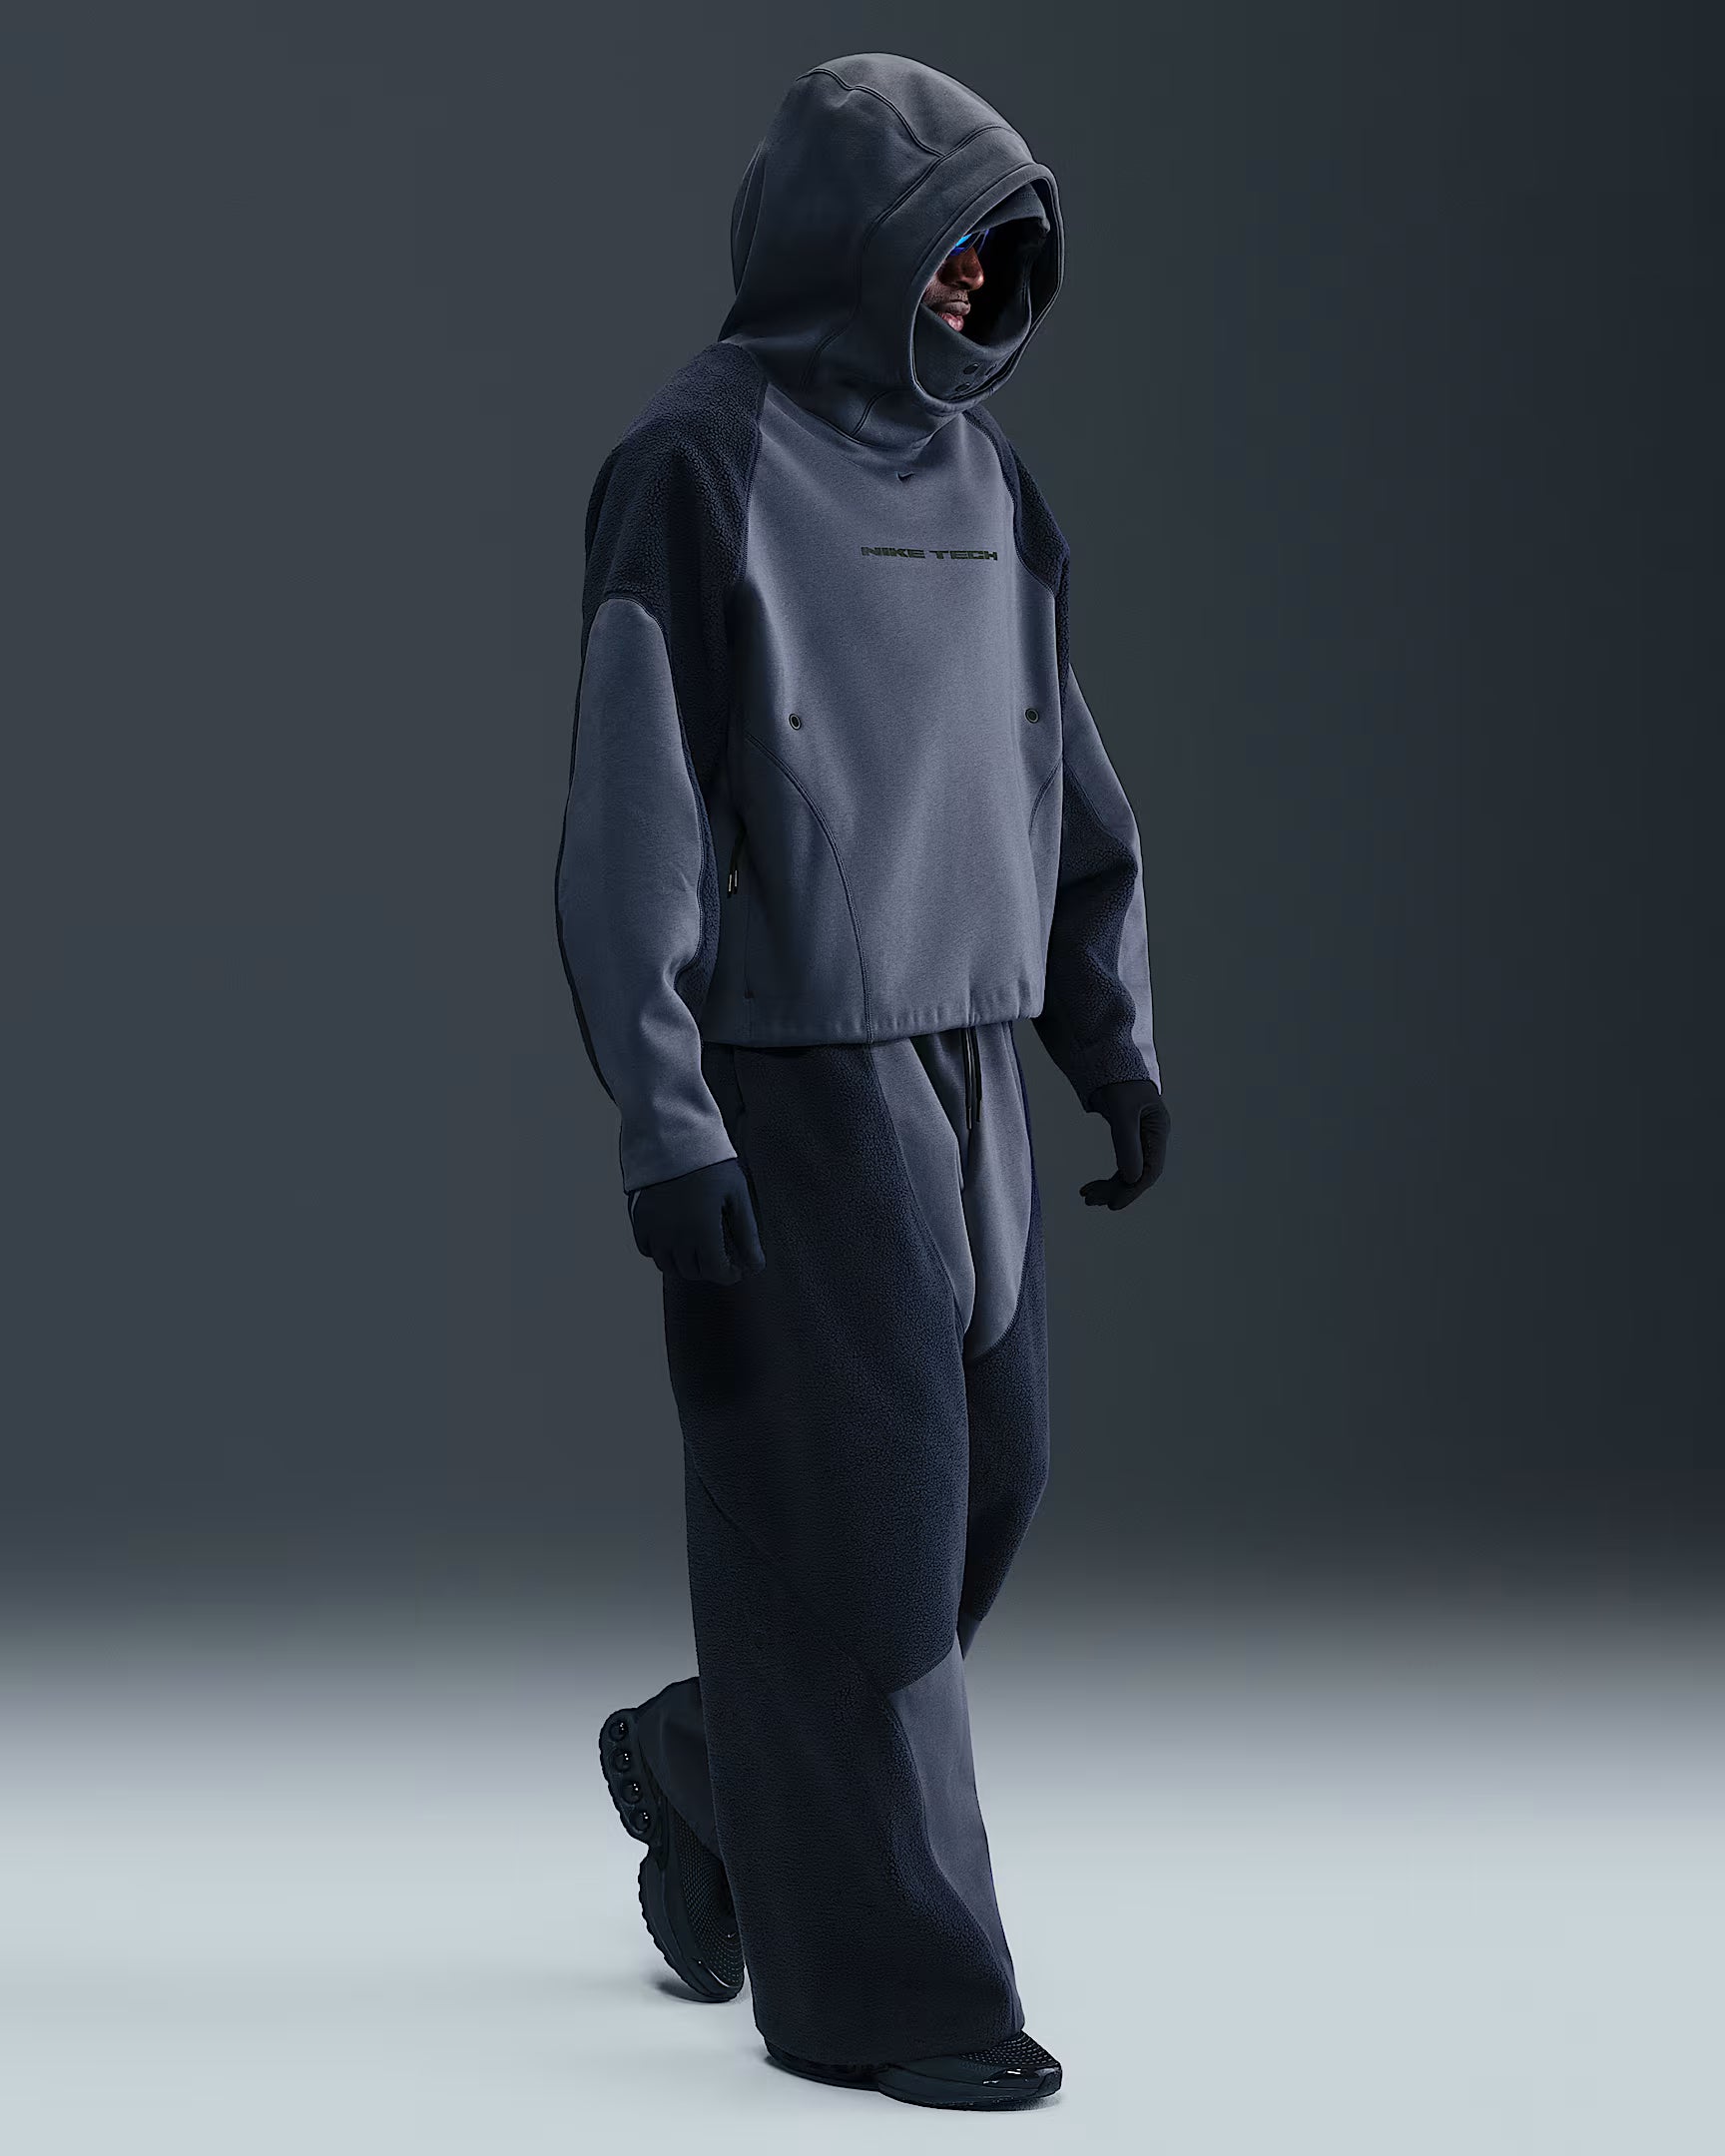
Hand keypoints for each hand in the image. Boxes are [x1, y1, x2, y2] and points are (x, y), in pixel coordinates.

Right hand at [630, 1157, 765, 1282]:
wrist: (673, 1136)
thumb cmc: (711, 1164)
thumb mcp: (737, 1195)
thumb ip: (747, 1234)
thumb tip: (756, 1266)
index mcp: (703, 1229)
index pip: (715, 1271)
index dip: (729, 1274)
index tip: (736, 1268)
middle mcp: (675, 1235)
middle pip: (692, 1271)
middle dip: (709, 1269)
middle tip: (719, 1255)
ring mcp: (653, 1229)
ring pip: (668, 1265)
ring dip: (685, 1263)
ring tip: (698, 1248)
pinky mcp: (638, 1220)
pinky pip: (647, 1250)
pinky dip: (661, 1251)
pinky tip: (675, 1238)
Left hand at [1080, 1079, 1169, 1210]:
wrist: (1106, 1058)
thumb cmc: (1117, 1081)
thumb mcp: (1121, 1112)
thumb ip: (1127, 1144)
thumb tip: (1132, 1179)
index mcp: (1158, 1129)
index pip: (1150, 1170)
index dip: (1133, 1190)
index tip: (1113, 1205)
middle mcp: (1152, 1136)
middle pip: (1138, 1174)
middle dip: (1115, 1190)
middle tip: (1090, 1201)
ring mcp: (1140, 1138)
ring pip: (1128, 1172)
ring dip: (1109, 1186)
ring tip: (1086, 1196)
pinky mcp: (1127, 1137)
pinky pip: (1121, 1164)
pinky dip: (1107, 1177)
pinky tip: (1090, 1186)